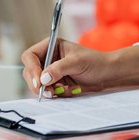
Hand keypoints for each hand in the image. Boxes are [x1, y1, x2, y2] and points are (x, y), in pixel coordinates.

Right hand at [20, 38, 138, 97]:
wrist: (108, 74)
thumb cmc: (96, 62)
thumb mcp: (77, 62)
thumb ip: (58, 69)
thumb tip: (43, 79)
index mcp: (51, 46)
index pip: (30, 56)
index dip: (32, 68)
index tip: (39, 81)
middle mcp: (49, 58)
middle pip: (30, 71)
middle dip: (37, 83)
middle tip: (47, 92)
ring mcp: (52, 71)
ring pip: (38, 83)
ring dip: (46, 90)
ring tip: (61, 91)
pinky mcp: (57, 83)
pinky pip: (48, 91)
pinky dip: (55, 93)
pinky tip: (69, 90)